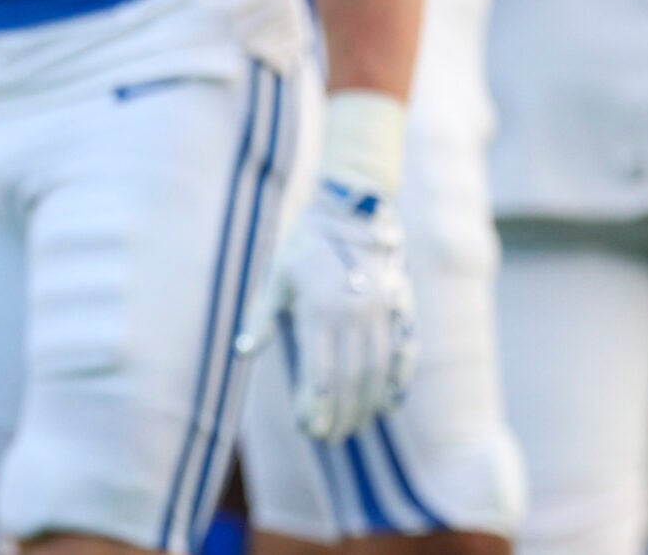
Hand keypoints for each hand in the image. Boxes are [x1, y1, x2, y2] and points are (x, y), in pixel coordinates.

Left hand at [237, 178, 416, 440]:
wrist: (352, 208)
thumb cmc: (305, 244)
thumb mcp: (277, 276)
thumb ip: (262, 317)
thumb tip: (243, 353)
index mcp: (321, 310)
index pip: (320, 374)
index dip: (316, 407)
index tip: (309, 430)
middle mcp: (356, 316)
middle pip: (351, 381)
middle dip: (341, 415)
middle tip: (331, 439)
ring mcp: (383, 313)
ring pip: (378, 371)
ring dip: (367, 405)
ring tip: (355, 428)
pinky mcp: (402, 307)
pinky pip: (404, 351)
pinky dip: (397, 380)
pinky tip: (389, 403)